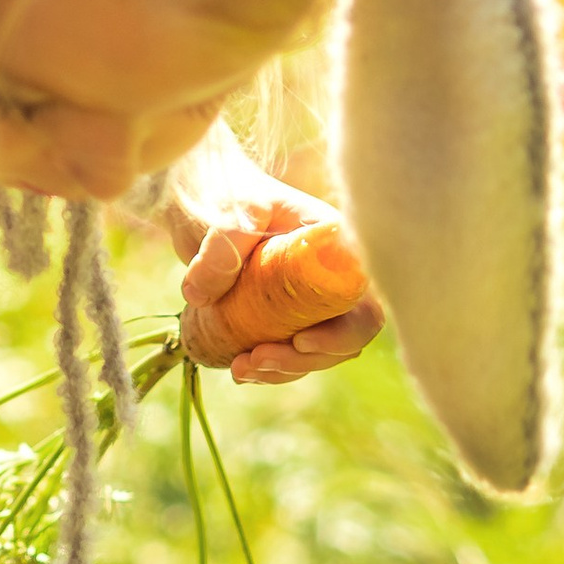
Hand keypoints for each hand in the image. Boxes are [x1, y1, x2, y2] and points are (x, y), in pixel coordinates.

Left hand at [177, 184, 384, 389]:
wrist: (204, 198)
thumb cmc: (229, 193)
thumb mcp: (232, 210)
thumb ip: (222, 243)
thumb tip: (200, 294)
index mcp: (339, 251)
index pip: (364, 304)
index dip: (343, 333)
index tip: (300, 340)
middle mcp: (334, 279)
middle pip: (344, 338)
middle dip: (304, 360)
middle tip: (255, 360)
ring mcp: (312, 301)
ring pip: (316, 352)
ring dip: (283, 370)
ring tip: (239, 369)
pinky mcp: (286, 317)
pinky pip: (290, 353)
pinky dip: (269, 368)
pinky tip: (239, 368)